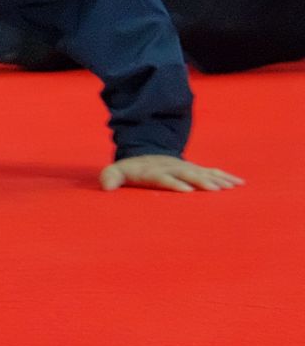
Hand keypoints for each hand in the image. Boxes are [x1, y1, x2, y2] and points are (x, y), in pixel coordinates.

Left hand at [99, 154, 244, 192]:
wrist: (145, 154)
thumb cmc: (130, 170)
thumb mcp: (116, 172)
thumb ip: (110, 178)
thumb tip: (106, 188)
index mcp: (154, 171)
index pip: (164, 177)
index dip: (174, 183)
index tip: (186, 191)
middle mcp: (172, 168)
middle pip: (188, 174)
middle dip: (201, 181)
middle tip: (215, 190)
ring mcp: (185, 167)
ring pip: (203, 172)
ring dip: (217, 179)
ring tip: (231, 187)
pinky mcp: (194, 169)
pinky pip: (212, 172)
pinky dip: (225, 176)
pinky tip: (238, 183)